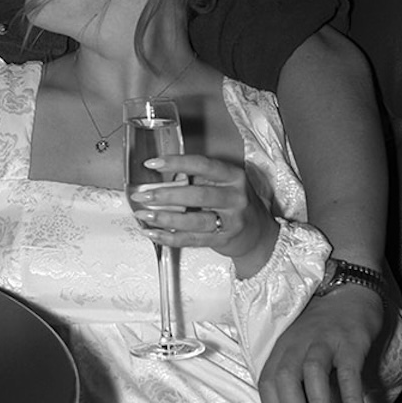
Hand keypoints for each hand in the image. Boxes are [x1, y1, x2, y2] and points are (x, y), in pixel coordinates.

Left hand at [134, 153, 275, 272]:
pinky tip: (153, 233)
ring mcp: (231, 221)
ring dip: (164, 218)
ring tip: (144, 215)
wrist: (259, 234)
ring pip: (193, 221)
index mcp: (233, 177)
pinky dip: (169, 237)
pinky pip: (192, 240)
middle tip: (142, 195)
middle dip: (165, 195)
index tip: (152, 163)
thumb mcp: (225, 184)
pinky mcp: (223, 240)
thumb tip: (162, 177)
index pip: (203, 165)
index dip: (176, 162)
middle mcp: (235, 198)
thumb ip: (200, 179)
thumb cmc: (235, 203)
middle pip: (197, 195)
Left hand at [257, 284, 385, 402]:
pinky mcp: (350, 342)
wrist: (351, 292)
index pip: (266, 383)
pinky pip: (349, 374)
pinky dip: (351, 399)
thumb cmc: (322, 328)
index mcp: (282, 348)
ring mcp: (324, 341)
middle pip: (284, 379)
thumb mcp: (298, 346)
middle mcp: (298, 343)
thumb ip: (292, 375)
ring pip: (312, 375)